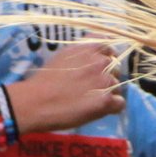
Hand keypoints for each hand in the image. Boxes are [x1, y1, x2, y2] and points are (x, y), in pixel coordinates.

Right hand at [6, 42, 123, 133]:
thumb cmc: (44, 80)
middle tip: (91, 87)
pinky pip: (120, 104)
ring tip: (90, 100)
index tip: (97, 67)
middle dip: (107, 76)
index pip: (110, 46)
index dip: (106, 57)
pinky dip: (111, 108)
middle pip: (116, 68)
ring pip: (118, 86)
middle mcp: (101, 61)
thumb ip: (81, 52)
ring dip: (108, 93)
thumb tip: (92, 56)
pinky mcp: (106, 101)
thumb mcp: (63, 55)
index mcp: (89, 47)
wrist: (35, 102)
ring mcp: (105, 81)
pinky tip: (97, 110)